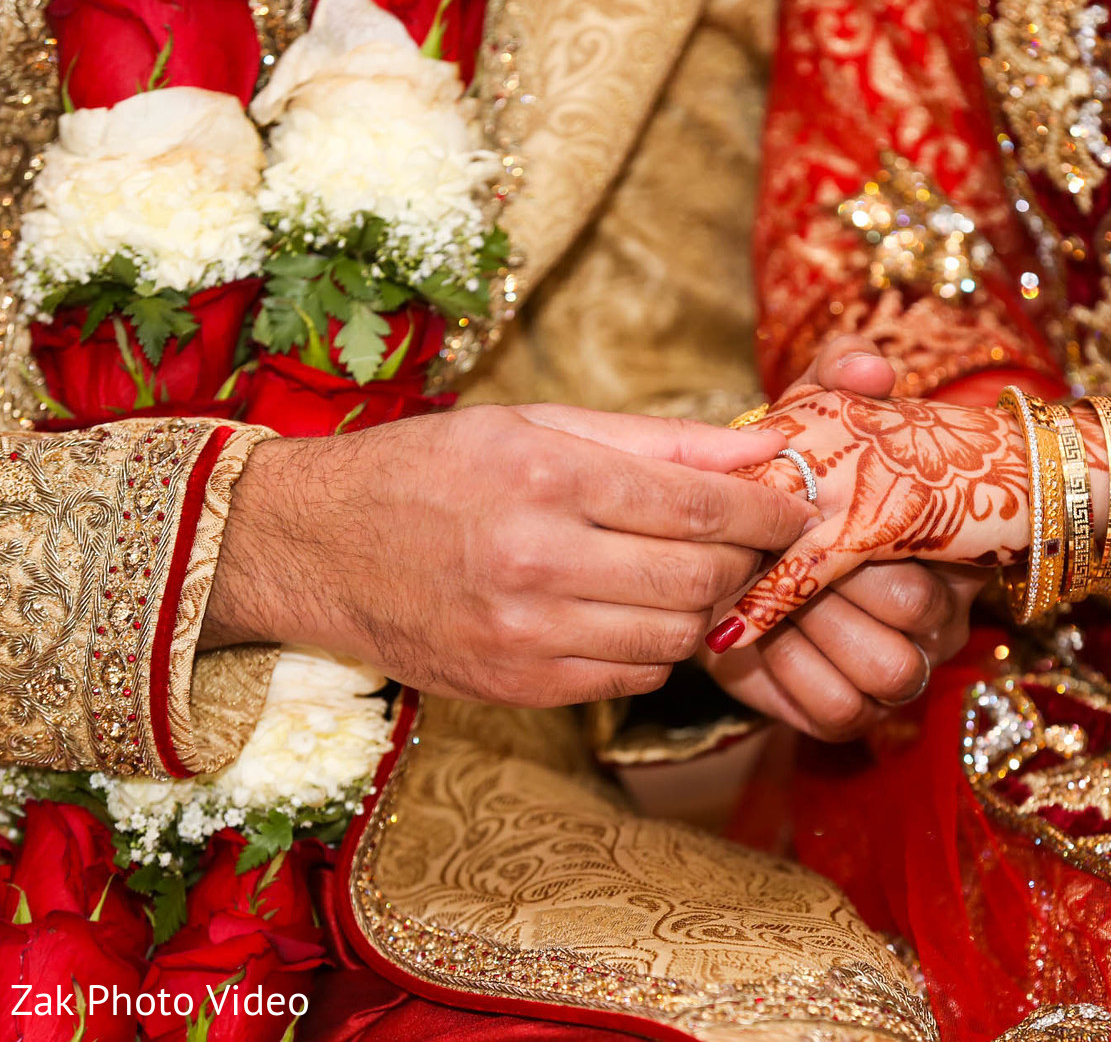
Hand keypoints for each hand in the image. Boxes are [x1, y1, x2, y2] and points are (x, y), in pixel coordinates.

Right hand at [201, 404, 816, 705]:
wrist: (313, 546)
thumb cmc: (432, 469)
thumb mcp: (540, 424)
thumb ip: (661, 441)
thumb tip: (768, 447)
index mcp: (547, 475)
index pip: (700, 503)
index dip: (767, 510)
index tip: (796, 509)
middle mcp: (537, 558)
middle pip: (699, 578)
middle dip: (743, 563)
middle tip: (747, 545)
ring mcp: (523, 633)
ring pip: (674, 637)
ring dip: (699, 609)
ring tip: (684, 576)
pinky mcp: (515, 686)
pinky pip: (629, 677)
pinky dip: (650, 648)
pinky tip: (627, 613)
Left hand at [702, 336, 987, 738]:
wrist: (740, 548)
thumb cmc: (799, 479)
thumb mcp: (816, 417)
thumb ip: (836, 378)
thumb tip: (868, 365)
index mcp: (942, 543)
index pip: (930, 557)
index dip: (856, 543)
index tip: (790, 525)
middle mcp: (935, 613)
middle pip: (911, 620)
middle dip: (828, 592)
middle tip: (760, 565)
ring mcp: (898, 666)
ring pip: (888, 676)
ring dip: (813, 640)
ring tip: (757, 607)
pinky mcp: (848, 712)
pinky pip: (841, 715)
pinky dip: (791, 683)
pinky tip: (751, 647)